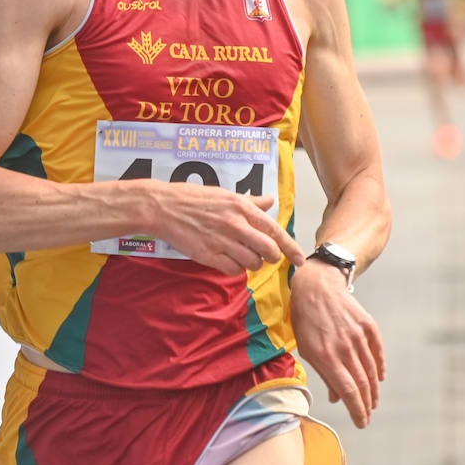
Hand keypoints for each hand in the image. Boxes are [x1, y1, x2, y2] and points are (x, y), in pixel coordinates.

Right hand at [149, 184, 304, 275]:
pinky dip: (235, 269)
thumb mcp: (225, 194)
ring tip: (242, 255)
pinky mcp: (208, 255)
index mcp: (242, 207)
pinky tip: (228, 260)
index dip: (291, 248)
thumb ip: (251, 201)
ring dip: (252, 263)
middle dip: (272, 257)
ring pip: (252, 262)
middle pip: (268, 250)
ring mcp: (222, 241)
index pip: (275, 231)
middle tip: (267, 257)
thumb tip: (271, 200)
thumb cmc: (193, 198)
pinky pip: (233, 270)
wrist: (163, 207)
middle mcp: (236, 224)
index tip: (300, 260)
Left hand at [290, 258, 384, 427]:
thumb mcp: (306, 348)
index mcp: (326, 356)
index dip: (357, 410)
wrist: (317, 285)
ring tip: (372, 402)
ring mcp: (358, 336)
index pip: (348, 392)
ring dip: (374, 390)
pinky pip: (378, 352)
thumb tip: (337, 398)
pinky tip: (379, 379)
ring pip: (372, 371)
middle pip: (363, 385)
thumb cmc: (305, 319)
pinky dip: (380, 368)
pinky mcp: (368, 326)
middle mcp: (344, 348)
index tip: (361, 423)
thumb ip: (323, 374)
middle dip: (366, 405)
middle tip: (367, 416)